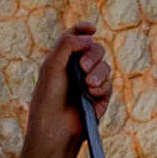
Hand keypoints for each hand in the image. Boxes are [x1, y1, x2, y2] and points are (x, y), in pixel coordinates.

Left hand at [16, 24, 109, 157]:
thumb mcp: (52, 66)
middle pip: (95, 49)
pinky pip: (109, 83)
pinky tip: (92, 95)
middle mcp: (76, 70)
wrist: (55, 129)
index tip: (92, 28)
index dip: (83, 29)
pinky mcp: (100, 98)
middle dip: (93, 54)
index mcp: (61, 60)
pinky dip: (101, 87)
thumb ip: (68, 44)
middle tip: (83, 66)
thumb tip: (90, 36)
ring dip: (98, 73)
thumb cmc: (48, 99)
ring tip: (88, 85)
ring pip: (104, 66)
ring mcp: (89, 84)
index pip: (75, 38)